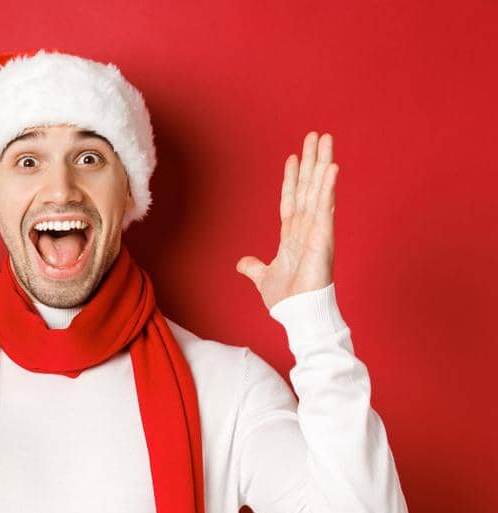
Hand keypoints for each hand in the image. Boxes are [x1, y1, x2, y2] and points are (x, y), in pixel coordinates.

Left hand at [236, 131, 338, 308]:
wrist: (297, 314)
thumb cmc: (286, 299)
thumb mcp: (263, 278)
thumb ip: (254, 268)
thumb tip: (243, 263)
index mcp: (292, 235)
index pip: (292, 199)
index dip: (292, 178)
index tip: (292, 157)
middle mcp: (306, 228)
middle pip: (309, 186)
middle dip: (312, 161)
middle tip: (316, 135)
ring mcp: (316, 230)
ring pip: (319, 189)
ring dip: (322, 164)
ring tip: (325, 140)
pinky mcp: (323, 237)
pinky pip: (326, 207)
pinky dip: (328, 187)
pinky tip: (332, 168)